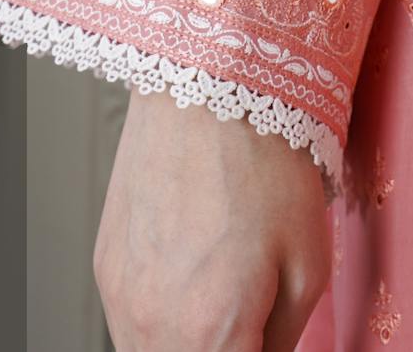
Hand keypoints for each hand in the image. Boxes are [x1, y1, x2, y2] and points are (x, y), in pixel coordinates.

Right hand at [94, 90, 330, 351]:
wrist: (209, 86)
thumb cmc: (267, 164)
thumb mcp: (308, 265)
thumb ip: (284, 337)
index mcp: (207, 332)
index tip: (265, 346)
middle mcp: (149, 323)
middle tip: (252, 328)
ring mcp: (118, 295)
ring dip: (188, 347)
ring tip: (227, 306)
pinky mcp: (104, 265)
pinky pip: (129, 323)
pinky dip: (161, 324)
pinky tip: (196, 286)